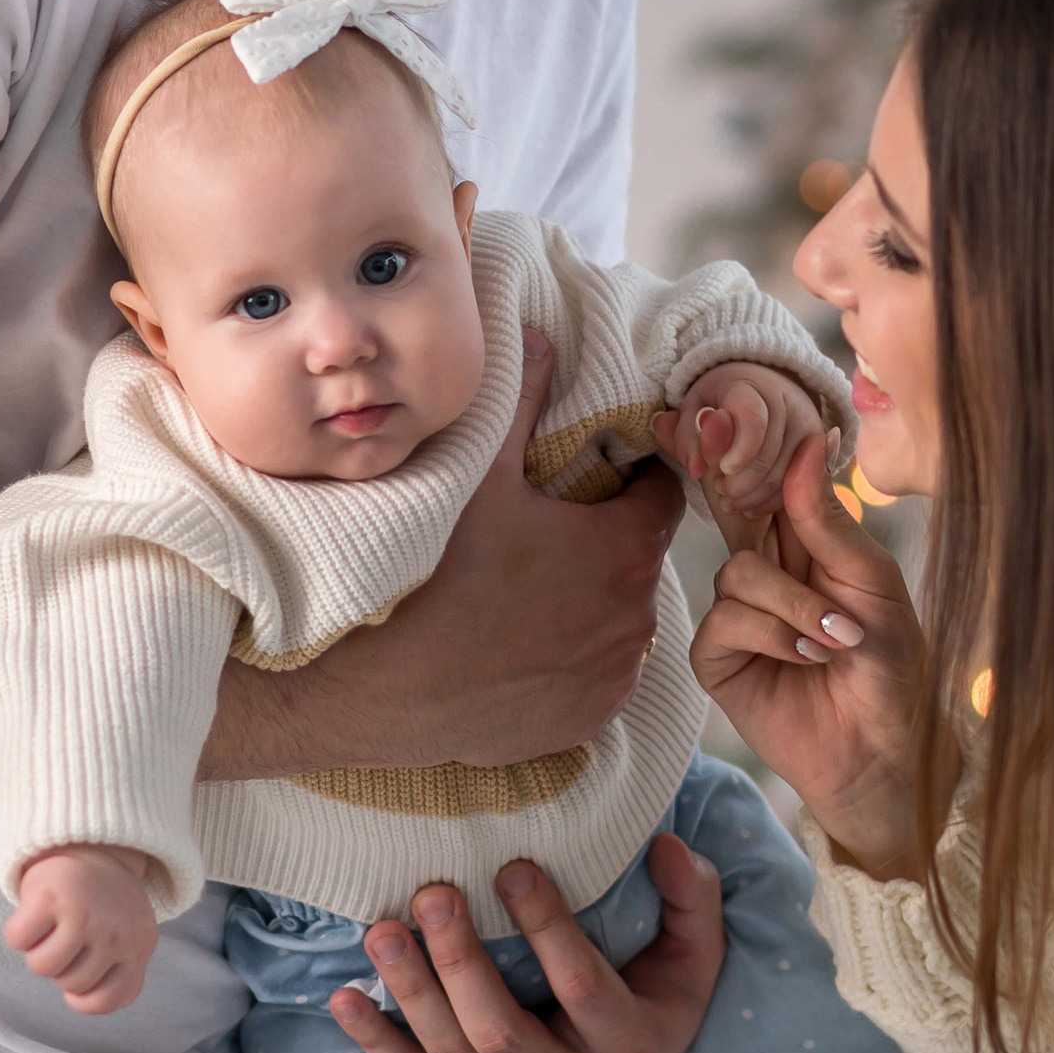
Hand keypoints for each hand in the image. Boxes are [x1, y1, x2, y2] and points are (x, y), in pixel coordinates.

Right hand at [6, 845, 161, 1012]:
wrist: (93, 843)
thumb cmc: (102, 901)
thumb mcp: (127, 935)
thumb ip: (116, 971)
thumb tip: (78, 998)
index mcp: (138, 947)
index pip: (110, 1000)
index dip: (85, 994)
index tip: (81, 967)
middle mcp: (115, 934)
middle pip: (69, 983)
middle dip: (62, 964)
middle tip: (68, 931)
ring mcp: (85, 916)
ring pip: (42, 966)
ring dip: (38, 949)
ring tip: (53, 923)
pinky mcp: (53, 897)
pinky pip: (18, 939)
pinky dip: (19, 930)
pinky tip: (36, 912)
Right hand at [203, 329, 682, 778]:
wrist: (391, 696)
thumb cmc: (436, 579)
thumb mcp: (477, 474)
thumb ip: (520, 397)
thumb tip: (540, 333)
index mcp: (625, 549)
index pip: (662, 494)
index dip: (632, 477)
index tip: (599, 474)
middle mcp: (638, 616)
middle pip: (639, 558)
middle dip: (606, 540)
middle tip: (551, 530)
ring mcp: (616, 674)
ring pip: (622, 619)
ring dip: (594, 601)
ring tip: (534, 588)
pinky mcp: (590, 719)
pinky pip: (599, 675)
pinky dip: (576, 658)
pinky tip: (527, 643)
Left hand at [325, 834, 723, 1052]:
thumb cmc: (658, 998)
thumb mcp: (695, 953)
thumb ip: (690, 896)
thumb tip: (663, 844)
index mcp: (628, 1044)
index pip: (582, 987)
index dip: (547, 929)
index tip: (514, 865)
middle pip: (501, 1034)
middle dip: (460, 964)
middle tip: (431, 892)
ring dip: (410, 994)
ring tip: (381, 930)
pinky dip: (375, 1045)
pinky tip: (340, 998)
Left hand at [652, 364, 830, 546]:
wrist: (761, 385)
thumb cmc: (720, 400)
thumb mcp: (693, 409)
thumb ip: (686, 437)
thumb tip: (695, 467)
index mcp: (750, 386)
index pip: (751, 419)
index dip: (737, 450)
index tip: (720, 470)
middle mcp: (787, 401)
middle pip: (769, 453)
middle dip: (741, 481)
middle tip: (718, 489)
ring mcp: (807, 423)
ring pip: (786, 473)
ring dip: (755, 494)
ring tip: (729, 500)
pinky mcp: (818, 445)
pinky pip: (801, 482)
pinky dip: (773, 500)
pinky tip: (750, 505)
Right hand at [689, 433, 924, 878]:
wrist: (887, 750)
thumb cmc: (892, 664)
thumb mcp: (873, 582)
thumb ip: (828, 520)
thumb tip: (806, 444)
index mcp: (803, 541)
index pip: (763, 484)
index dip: (736, 447)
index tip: (714, 410)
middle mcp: (765, 568)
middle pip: (730, 509)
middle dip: (724, 478)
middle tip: (717, 439)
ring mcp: (738, 612)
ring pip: (737, 570)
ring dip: (793, 602)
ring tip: (835, 640)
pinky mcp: (719, 657)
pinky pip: (724, 620)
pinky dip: (771, 634)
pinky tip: (806, 658)